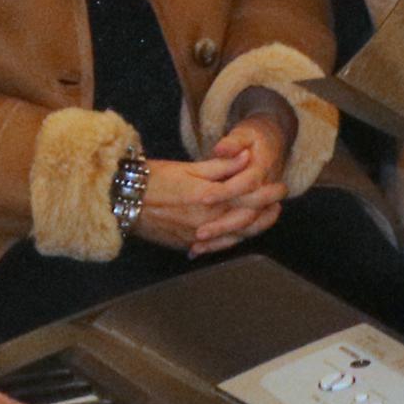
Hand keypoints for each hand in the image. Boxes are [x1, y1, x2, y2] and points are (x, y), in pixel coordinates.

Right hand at [129, 145, 280, 257]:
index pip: (248, 196)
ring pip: (236, 236)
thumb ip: (221, 165)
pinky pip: (217, 246)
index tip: (281, 187)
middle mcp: (206, 221)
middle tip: (279, 202)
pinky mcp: (187, 244)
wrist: (123, 200)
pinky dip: (232, 240)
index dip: (268, 192)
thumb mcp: (188, 167)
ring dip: (255, 227)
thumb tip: (246, 157)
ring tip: (268, 217)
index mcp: (209, 198)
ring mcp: (197, 236)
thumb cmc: (154, 178)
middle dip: (268, 210)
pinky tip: (240, 235)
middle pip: (247, 219)